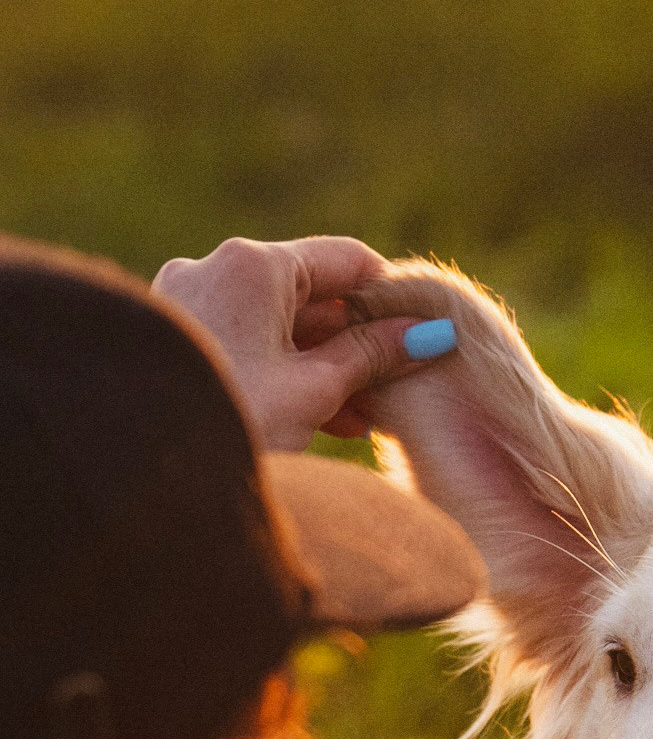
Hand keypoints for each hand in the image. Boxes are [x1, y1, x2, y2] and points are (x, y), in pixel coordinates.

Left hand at [153, 235, 456, 452]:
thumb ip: (374, 354)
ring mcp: (188, 302)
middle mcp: (213, 268)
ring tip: (365, 419)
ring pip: (279, 323)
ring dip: (326, 364)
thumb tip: (428, 333)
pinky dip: (286, 371)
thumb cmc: (236, 422)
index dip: (391, 301)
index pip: (346, 260)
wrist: (139, 477)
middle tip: (397, 389)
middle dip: (357, 342)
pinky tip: (322, 419)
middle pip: (311, 294)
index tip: (420, 340)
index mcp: (253, 264)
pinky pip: (247, 343)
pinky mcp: (178, 338)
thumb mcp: (316, 390)